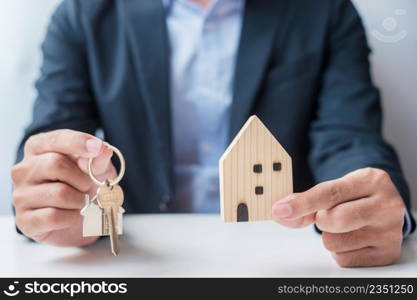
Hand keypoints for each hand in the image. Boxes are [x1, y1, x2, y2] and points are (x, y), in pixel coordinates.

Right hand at [11, 129, 116, 246]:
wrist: (80, 218)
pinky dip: (71, 218)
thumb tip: (103, 150)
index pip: (56, 139)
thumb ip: (98, 160)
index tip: (97, 147)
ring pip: (59, 194)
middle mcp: (23, 169)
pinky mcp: (24, 220)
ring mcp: (20, 195)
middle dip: (82, 178)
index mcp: (38, 148)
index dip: (78, 142)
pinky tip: (71, 216)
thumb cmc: (84, 185)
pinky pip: (54, 217)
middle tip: (87, 186)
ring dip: (79, 200)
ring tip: (79, 202)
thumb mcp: (97, 169)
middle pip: (56, 164)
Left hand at [272, 168, 404, 266]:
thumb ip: (306, 200)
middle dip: (322, 220)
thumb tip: (280, 211)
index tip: (281, 209)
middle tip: (329, 215)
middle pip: (334, 220)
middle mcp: (386, 205)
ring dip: (330, 237)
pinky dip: (340, 251)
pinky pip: (344, 259)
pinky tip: (352, 239)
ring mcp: (389, 231)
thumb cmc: (356, 197)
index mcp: (371, 180)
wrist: (386, 207)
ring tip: (344, 227)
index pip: (330, 193)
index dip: (302, 203)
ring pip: (335, 243)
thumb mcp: (337, 188)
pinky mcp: (387, 253)